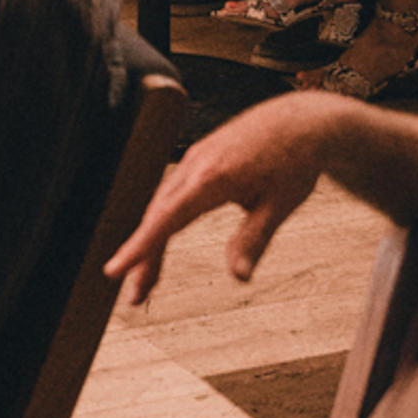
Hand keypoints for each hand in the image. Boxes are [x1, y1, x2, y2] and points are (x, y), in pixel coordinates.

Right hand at [107, 90, 344, 305]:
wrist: (303, 120)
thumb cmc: (296, 160)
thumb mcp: (281, 204)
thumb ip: (254, 240)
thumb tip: (238, 278)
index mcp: (215, 177)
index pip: (168, 219)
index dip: (139, 247)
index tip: (114, 270)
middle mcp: (197, 164)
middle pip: (158, 216)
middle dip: (142, 257)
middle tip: (134, 297)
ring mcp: (195, 159)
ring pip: (162, 206)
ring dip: (150, 242)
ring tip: (145, 282)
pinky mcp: (199, 159)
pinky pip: (172, 194)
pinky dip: (163, 222)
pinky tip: (160, 242)